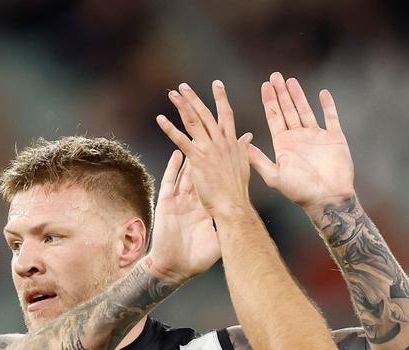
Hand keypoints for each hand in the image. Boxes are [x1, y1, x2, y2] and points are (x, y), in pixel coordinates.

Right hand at [145, 149, 220, 282]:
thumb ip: (227, 232)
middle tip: (215, 138)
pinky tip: (178, 152)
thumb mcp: (216, 243)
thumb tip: (243, 228)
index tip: (232, 156)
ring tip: (197, 137)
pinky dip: (174, 167)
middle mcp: (193, 202)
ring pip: (187, 173)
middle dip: (207, 157)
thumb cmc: (195, 260)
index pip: (216, 186)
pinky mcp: (166, 204)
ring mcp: (179, 202)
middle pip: (201, 174)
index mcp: (205, 210)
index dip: (223, 171)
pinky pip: (170, 181)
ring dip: (191, 154)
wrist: (174, 269)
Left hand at [155, 80, 253, 218]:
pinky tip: (160, 119)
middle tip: (184, 86)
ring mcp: (209, 149)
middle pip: (205, 114)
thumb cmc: (237, 189)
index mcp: (232, 142)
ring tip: (172, 94)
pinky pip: (181, 140)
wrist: (233, 205)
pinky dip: (170, 129)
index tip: (217, 84)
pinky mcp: (198, 159)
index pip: (226, 115)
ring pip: (193, 121)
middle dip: (194, 98)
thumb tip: (248, 136)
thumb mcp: (244, 164)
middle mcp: (221, 142)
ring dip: (182, 106)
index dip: (221, 98)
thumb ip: (244, 148)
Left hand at [248, 73, 354, 221]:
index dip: (269, 101)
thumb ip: (259, 160)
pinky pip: (331, 118)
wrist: (328, 200)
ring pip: (306, 110)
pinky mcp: (334, 139)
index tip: (265, 85)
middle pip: (288, 110)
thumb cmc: (301, 192)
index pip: (274, 117)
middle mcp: (299, 138)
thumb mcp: (275, 176)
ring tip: (291, 80)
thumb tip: (242, 144)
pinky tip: (323, 93)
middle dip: (281, 93)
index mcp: (284, 145)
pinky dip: (328, 106)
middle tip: (275, 76)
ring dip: (299, 96)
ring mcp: (317, 137)